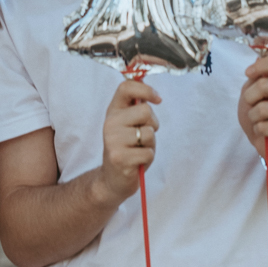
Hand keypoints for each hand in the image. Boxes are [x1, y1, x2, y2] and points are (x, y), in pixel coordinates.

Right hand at [94, 79, 160, 204]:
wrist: (112, 179)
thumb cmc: (128, 148)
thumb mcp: (130, 125)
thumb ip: (137, 109)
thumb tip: (152, 93)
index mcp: (113, 111)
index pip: (126, 87)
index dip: (145, 89)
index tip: (157, 99)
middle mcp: (110, 123)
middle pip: (145, 110)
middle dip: (153, 124)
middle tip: (143, 136)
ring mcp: (113, 140)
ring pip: (148, 133)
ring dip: (150, 144)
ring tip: (138, 150)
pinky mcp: (119, 158)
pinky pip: (148, 152)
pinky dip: (148, 158)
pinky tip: (136, 161)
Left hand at [238, 55, 267, 171]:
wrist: (265, 140)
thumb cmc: (258, 114)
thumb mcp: (250, 93)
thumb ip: (254, 78)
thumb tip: (257, 61)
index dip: (262, 65)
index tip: (248, 73)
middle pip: (264, 84)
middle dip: (249, 97)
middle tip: (253, 106)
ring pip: (262, 108)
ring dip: (253, 117)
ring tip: (259, 120)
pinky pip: (264, 126)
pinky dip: (258, 130)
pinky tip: (265, 131)